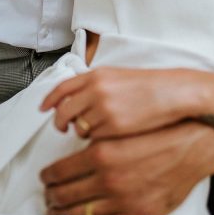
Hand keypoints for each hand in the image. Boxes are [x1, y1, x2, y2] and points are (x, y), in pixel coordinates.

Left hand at [41, 67, 197, 138]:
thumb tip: (75, 97)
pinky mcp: (112, 126)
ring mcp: (103, 109)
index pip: (62, 87)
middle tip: (62, 128)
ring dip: (82, 130)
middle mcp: (95, 90)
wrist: (170, 93)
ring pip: (78, 127)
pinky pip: (94, 138)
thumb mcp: (116, 77)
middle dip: (60, 122)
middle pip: (64, 110)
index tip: (43, 107)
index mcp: (96, 75)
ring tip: (96, 129)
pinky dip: (97, 139)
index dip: (49, 99)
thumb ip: (94, 84)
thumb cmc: (148, 86)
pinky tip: (109, 134)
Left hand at [41, 121, 213, 214]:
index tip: (45, 178)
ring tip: (56, 212)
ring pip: (78, 214)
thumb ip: (95, 142)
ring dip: (62, 214)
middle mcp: (108, 178)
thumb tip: (72, 152)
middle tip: (48, 196)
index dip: (48, 177)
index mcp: (101, 153)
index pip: (59, 170)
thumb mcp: (120, 130)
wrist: (191, 144)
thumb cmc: (158, 132)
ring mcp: (121, 200)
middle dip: (51, 196)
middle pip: (65, 193)